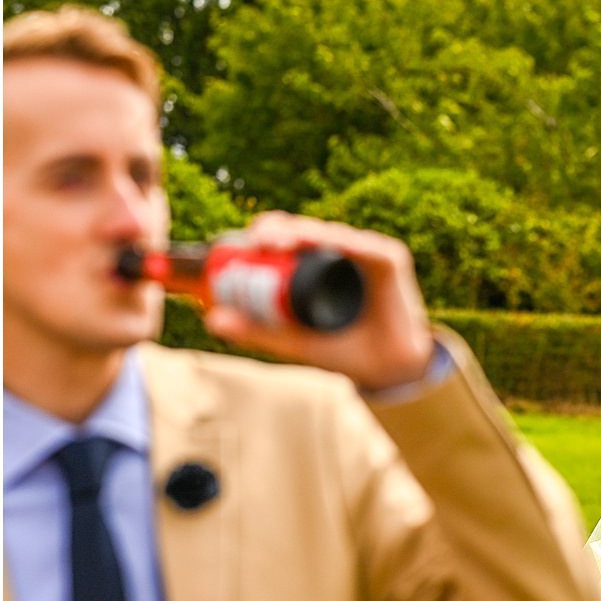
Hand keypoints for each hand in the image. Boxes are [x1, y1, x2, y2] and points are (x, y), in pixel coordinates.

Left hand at [201, 212, 434, 391]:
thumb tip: (212, 319)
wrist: (387, 371)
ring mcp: (365, 254)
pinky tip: (323, 241)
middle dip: (277, 229)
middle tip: (257, 242)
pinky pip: (363, 244)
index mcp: (318, 266)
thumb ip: (256, 330)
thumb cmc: (344, 350)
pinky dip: (343, 241)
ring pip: (329, 233)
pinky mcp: (389, 259)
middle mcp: (341, 254)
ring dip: (303, 232)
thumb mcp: (292, 340)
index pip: (287, 240)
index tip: (242, 247)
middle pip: (304, 230)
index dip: (264, 236)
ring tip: (279, 242)